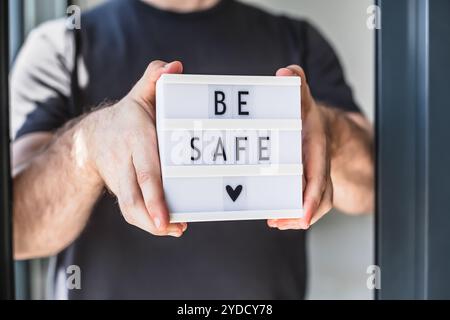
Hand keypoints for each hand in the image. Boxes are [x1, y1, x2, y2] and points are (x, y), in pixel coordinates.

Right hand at [82, 60, 186, 236]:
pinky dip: (147, 222)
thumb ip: (154, 79)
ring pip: (132, 209)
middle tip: (173, 228)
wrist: (93, 138)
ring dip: (152, 224)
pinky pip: (132, 211)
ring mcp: (121, 180)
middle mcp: (126, 163)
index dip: (155, 195)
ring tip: (175, 229)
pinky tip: (168, 226)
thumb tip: (174, 67)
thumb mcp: (140, 94)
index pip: (146, 171)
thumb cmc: (127, 116)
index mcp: (136, 140)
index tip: (166, 217)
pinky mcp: (122, 190)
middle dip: (153, 217)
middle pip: (135, 197)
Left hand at [267, 65, 333, 229]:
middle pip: (319, 197)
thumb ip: (296, 82)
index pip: (318, 176)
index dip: (310, 197)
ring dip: (295, 217)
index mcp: (317, 148)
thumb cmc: (307, 115)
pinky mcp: (305, 184)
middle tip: (279, 222)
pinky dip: (292, 213)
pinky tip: (277, 217)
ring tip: (276, 222)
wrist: (322, 127)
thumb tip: (287, 73)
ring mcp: (314, 177)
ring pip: (314, 204)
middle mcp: (319, 166)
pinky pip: (305, 202)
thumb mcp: (301, 97)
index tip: (302, 215)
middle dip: (301, 214)